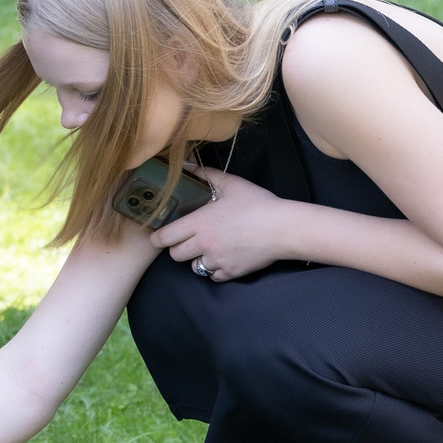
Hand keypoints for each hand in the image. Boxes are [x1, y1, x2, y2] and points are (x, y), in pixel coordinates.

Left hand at [147, 166, 295, 281]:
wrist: (283, 229)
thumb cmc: (258, 204)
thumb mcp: (231, 184)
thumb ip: (206, 175)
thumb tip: (188, 166)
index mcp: (200, 223)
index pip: (164, 237)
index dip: (158, 237)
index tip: (160, 234)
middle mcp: (204, 244)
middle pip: (175, 255)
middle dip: (178, 248)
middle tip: (187, 239)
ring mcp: (217, 261)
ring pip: (193, 267)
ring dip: (197, 259)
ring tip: (210, 247)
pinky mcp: (230, 273)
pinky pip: (213, 276)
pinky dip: (215, 269)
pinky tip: (225, 256)